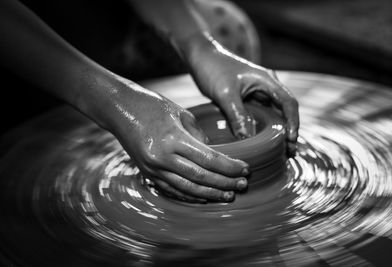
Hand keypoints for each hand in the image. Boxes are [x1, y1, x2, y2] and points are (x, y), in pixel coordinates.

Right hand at [95, 76, 248, 202]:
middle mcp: (162, 157)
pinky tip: (205, 197)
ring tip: (229, 195)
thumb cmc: (152, 105)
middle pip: (201, 177)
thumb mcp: (181, 113)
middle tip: (243, 185)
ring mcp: (153, 168)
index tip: (245, 169)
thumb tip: (214, 154)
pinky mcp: (147, 173)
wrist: (119, 109)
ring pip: (188, 188)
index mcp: (173, 139)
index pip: (209, 159)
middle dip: (225, 183)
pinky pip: (172, 189)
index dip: (230, 167)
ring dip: (210, 194)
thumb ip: (199, 136)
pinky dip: (190, 195)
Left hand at [186, 35, 298, 154]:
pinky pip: (260, 115)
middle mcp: (267, 86)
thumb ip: (238, 116)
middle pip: (285, 111)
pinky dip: (264, 128)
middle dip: (289, 131)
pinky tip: (263, 141)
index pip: (289, 103)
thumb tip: (248, 140)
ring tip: (282, 152)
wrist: (200, 57)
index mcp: (267, 80)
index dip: (293, 122)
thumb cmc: (213, 68)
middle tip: (290, 152)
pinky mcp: (248, 98)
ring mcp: (258, 92)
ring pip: (274, 114)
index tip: (291, 139)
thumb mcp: (225, 94)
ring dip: (278, 131)